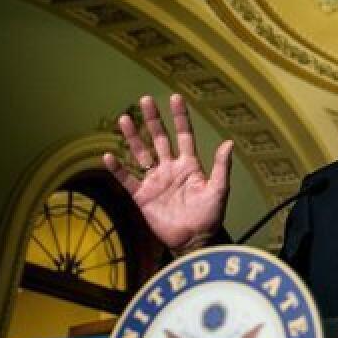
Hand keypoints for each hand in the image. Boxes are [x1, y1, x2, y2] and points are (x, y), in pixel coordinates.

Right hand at [103, 94, 231, 253]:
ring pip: (141, 154)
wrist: (195, 240)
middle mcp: (170, 169)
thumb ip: (222, 167)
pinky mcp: (142, 196)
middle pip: (159, 139)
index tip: (175, 98)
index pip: (184, 135)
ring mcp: (155, 181)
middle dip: (152, 120)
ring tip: (123, 119)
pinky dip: (117, 169)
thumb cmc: (210, 216)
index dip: (179, 118)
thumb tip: (229, 142)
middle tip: (145, 100)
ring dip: (133, 137)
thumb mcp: (219, 190)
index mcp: (190, 165)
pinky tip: (108, 156)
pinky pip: (127, 180)